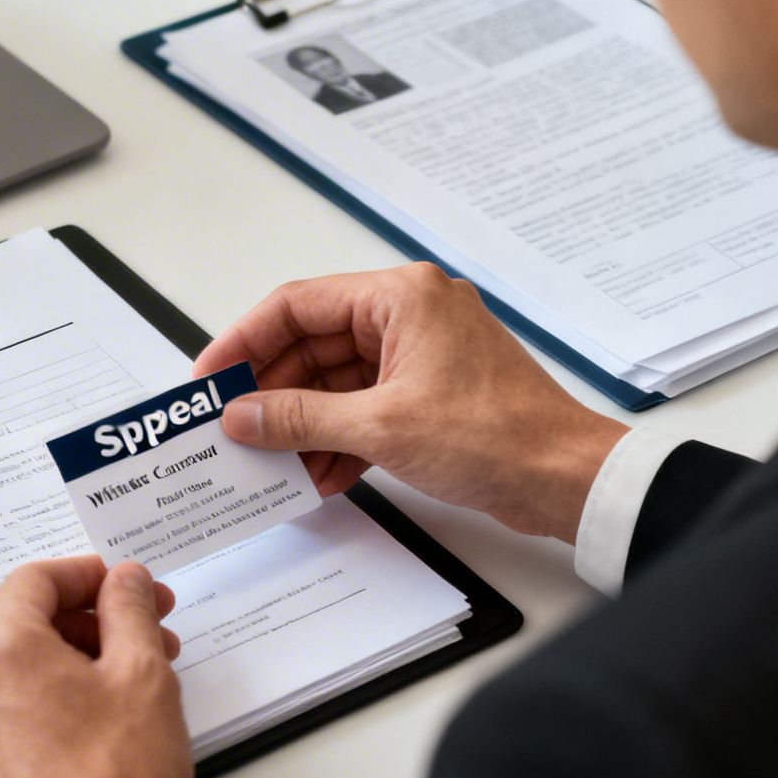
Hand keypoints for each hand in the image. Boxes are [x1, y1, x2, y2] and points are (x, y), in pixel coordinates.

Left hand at [0, 557, 191, 777]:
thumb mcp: (142, 674)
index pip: (35, 580)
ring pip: (7, 669)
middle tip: (137, 629)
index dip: (88, 575)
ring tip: (124, 681)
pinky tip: (86, 719)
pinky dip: (37, 701)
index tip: (124, 586)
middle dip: (83, 619)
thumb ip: (129, 610)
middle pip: (17, 620)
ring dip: (64, 661)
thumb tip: (124, 581)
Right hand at [192, 263, 627, 542]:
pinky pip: (361, 406)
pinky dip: (335, 438)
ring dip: (302, 423)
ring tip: (269, 463)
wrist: (568, 480)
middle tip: (230, 429)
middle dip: (271, 392)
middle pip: (311, 344)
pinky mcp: (428, 394)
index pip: (296, 306)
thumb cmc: (497, 437)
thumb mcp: (380, 428)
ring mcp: (419, 355)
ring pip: (334, 381)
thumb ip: (300, 418)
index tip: (210, 380)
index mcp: (399, 297)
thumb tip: (241, 416)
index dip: (244, 342)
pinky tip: (315, 476)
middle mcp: (407, 315)